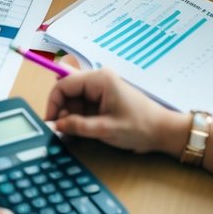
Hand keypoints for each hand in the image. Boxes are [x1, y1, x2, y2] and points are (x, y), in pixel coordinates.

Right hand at [44, 68, 185, 156]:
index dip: (53, 103)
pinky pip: (82, 106)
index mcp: (99, 80)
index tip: (50, 122)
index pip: (64, 84)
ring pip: (73, 100)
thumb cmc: (140, 126)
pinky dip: (77, 119)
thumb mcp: (106, 129)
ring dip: (69, 116)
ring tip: (70, 134)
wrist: (162, 132)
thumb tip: (56, 124)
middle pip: (67, 92)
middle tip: (60, 131)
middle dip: (61, 111)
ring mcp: (100, 90)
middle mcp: (98, 81)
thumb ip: (78, 126)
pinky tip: (78, 131)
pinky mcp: (102, 100)